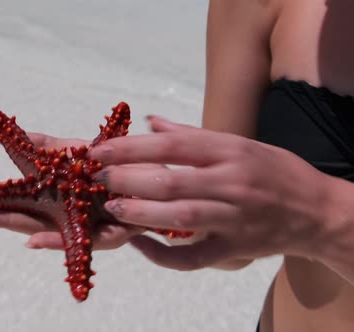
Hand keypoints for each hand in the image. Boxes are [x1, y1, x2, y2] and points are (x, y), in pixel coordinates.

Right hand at [0, 132, 145, 249]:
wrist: (159, 178)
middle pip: (17, 217)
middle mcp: (63, 215)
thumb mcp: (76, 151)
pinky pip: (81, 241)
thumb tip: (14, 128)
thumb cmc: (115, 167)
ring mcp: (84, 226)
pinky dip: (55, 242)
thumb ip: (47, 145)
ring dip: (9, 225)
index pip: (13, 200)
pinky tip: (31, 240)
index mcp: (54, 197)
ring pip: (41, 231)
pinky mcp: (112, 233)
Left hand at [89, 116, 338, 269]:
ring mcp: (234, 218)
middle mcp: (231, 182)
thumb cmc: (273, 171)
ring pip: (181, 217)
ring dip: (140, 213)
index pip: (174, 144)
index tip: (100, 150)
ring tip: (110, 208)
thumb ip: (192, 135)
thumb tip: (150, 122)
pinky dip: (164, 255)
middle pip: (172, 180)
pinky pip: (194, 257)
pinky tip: (140, 246)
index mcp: (230, 151)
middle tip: (98, 179)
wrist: (316, 210)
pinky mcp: (236, 249)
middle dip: (128, 179)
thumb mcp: (239, 142)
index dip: (132, 147)